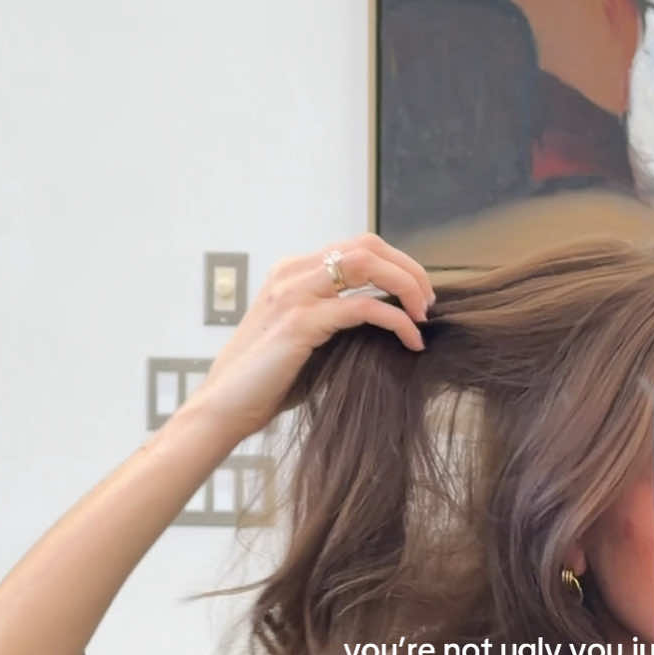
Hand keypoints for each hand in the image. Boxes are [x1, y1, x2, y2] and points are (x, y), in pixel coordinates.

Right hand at [187, 233, 435, 444]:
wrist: (224, 409)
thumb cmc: (266, 384)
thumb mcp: (306, 341)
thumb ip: (336, 321)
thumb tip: (386, 323)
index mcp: (292, 272)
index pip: (357, 247)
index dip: (397, 264)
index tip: (418, 295)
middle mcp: (292, 273)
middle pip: (367, 246)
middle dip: (409, 269)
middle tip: (429, 304)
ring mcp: (294, 294)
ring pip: (367, 265)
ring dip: (407, 286)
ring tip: (424, 318)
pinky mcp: (300, 322)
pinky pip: (363, 308)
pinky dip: (396, 321)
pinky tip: (410, 341)